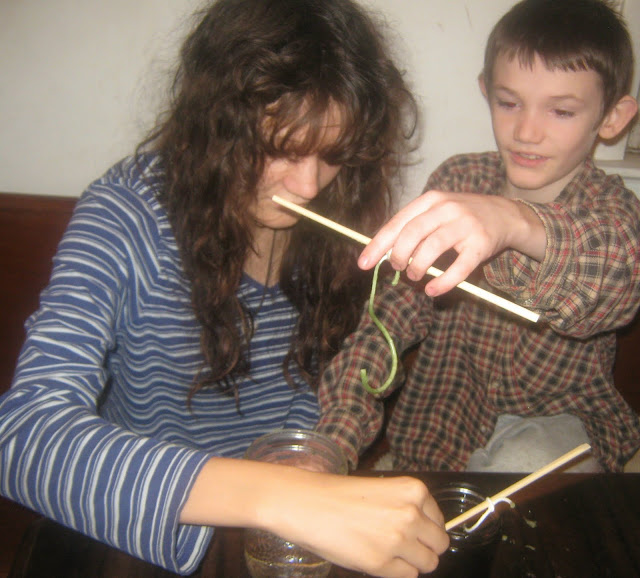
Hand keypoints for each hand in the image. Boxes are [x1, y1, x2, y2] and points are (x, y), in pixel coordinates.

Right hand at [183, 458, 448, 576]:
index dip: (426, 529)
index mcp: (413, 490)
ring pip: (427, 564)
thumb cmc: (338, 494)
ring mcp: (399, 539)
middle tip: (403, 547)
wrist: (307, 503)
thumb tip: (424, 530)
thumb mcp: (381, 490)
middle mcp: (412, 513)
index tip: (414, 532)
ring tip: (389, 554)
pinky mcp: (382, 563)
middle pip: (439, 544)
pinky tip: (376, 559)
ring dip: (412, 562)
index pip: (439, 520)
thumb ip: (405, 507)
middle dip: (424, 548)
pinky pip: (406, 576)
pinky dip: (395, 572)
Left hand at [358, 190, 545, 295]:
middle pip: (413, 233)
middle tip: (397, 268)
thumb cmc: (462, 217)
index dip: (378, 244)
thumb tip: (381, 252)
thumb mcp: (437, 212)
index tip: (364, 264)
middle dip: (398, 255)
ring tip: (414, 276)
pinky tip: (432, 290)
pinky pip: (459, 267)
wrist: (506, 215)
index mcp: (431, 200)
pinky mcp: (481, 244)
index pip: (398, 222)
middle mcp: (447, 208)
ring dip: (417, 267)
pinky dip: (442, 282)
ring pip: (432, 247)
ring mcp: (466, 225)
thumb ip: (412, 227)